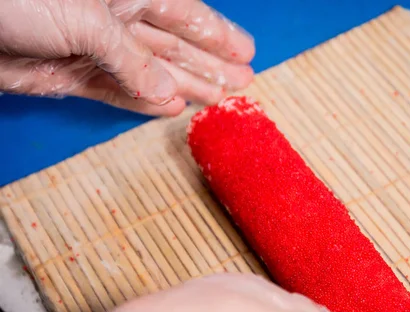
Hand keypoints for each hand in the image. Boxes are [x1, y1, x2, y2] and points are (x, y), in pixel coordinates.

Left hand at [0, 0, 254, 115]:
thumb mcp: (88, 19)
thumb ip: (133, 58)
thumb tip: (168, 94)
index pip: (183, 11)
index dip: (217, 33)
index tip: (245, 53)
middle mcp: (112, 20)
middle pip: (173, 45)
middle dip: (208, 65)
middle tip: (241, 85)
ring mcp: (93, 50)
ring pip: (151, 74)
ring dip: (184, 88)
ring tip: (217, 101)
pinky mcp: (72, 76)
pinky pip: (118, 93)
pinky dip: (145, 104)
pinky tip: (171, 109)